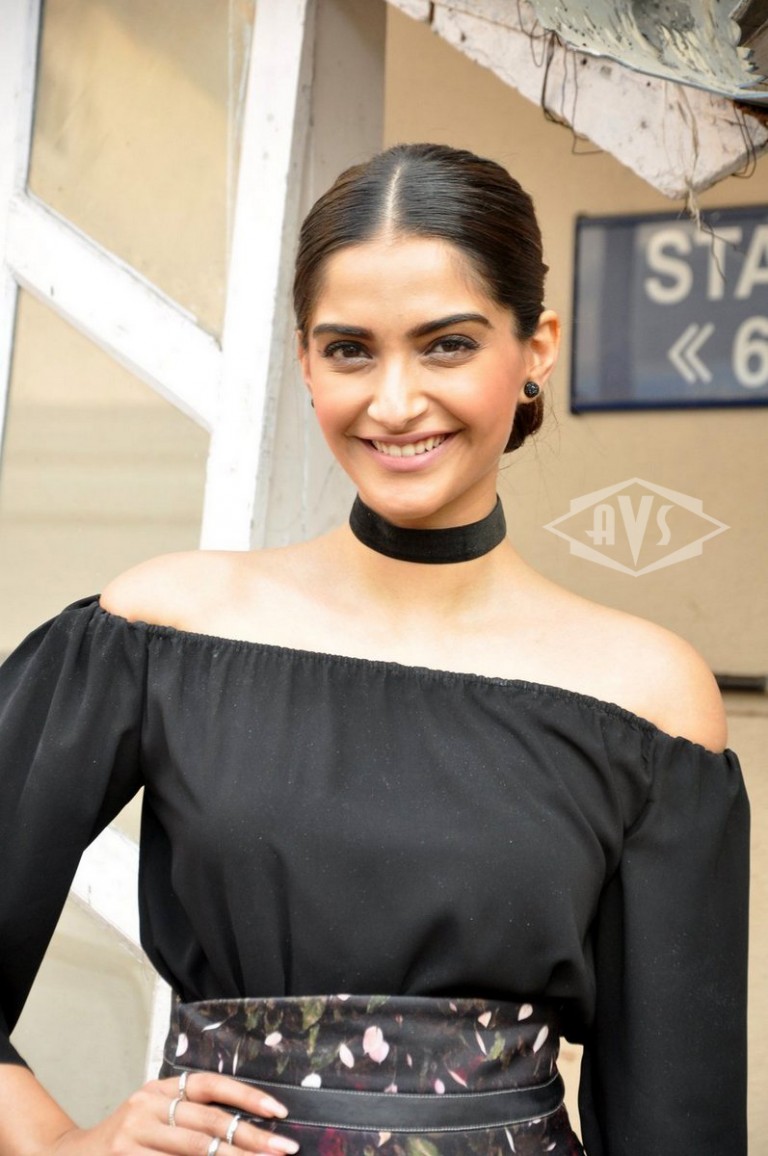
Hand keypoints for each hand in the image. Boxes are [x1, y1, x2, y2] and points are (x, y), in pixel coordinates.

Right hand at [46, 1071, 298, 1154]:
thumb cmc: (127, 1141)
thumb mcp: (155, 1118)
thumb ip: (193, 1119)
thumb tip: (250, 1132)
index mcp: (161, 1087)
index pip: (211, 1084)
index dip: (247, 1096)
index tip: (279, 1111)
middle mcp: (147, 1105)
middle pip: (209, 1123)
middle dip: (252, 1139)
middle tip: (284, 1150)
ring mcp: (133, 1136)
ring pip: (194, 1151)